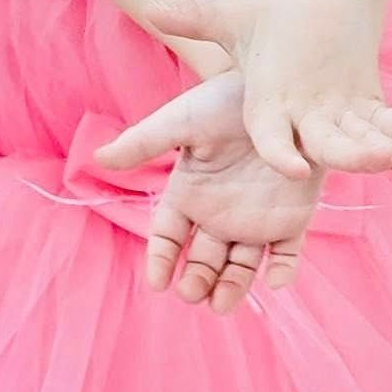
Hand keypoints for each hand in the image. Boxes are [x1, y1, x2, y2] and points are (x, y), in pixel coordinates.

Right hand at [95, 70, 321, 312]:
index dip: (162, 260)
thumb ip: (144, 142)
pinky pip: (287, 252)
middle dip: (197, 280)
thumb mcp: (182, 120)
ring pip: (241, 266)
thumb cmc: (223, 101)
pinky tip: (276, 278)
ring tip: (222, 304)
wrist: (277, 87)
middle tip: (192, 292)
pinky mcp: (292, 218)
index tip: (158, 282)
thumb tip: (99, 158)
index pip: (169, 237)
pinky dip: (284, 270)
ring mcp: (255, 219)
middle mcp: (219, 214)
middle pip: (203, 260)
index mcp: (189, 195)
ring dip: (232, 287)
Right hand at [134, 0, 391, 180]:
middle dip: (351, 154)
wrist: (312, 16)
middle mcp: (303, 127)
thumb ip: (196, 17)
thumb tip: (154, 7)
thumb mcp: (235, 17)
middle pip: (326, 148)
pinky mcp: (370, 114)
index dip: (282, 153)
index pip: (273, 140)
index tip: (292, 167)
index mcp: (269, 113)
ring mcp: (340, 124)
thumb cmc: (269, 22)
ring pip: (363, 143)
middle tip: (376, 160)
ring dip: (386, 148)